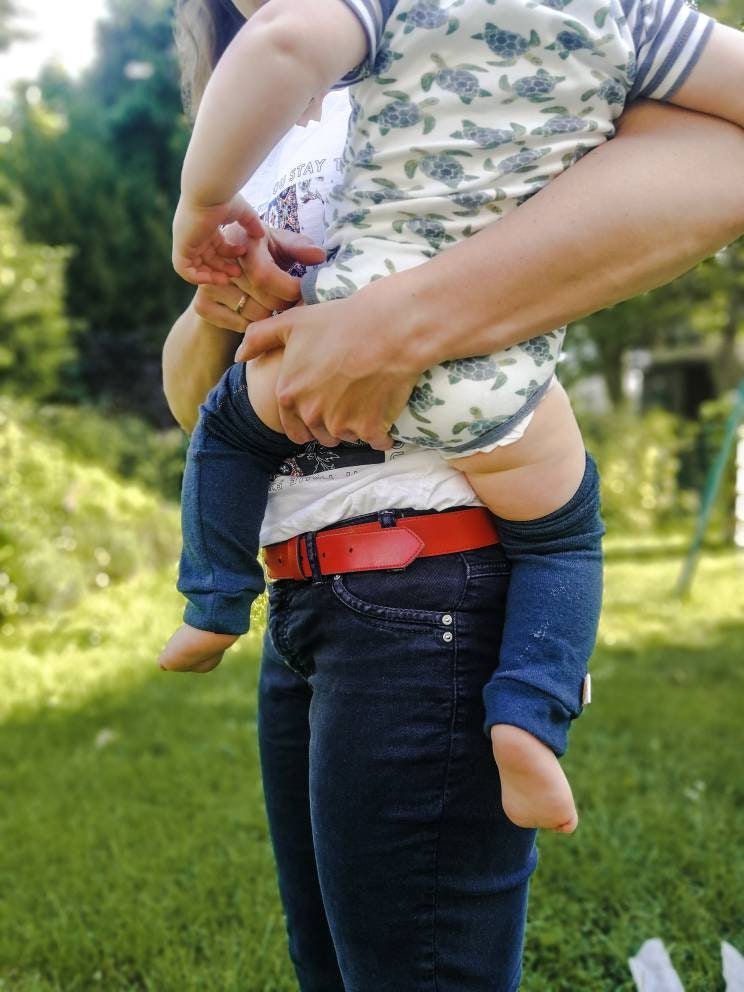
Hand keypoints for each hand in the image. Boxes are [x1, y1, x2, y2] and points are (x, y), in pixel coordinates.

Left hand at [172, 193, 263, 284]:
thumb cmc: (225, 197)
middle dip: (223, 267)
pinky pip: (185, 270)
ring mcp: (186, 241)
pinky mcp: (181, 247)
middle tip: (238, 272)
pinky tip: (216, 277)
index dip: (230, 253)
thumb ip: (251, 223)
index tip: (244, 252)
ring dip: (213, 275)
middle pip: (208, 259)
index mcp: (206, 225)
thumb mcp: (243, 212)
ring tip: (228, 278)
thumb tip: (261, 234)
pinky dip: (199, 278)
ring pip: (196, 267)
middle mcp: (194, 234)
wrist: (209, 191)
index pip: (216, 246)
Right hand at [193, 225, 327, 330]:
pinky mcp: (202, 305)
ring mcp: (209, 285)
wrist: (225, 269)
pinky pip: (241, 326)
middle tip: (291, 299)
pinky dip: (254, 324)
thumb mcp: (280, 245)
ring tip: (274, 302)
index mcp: (242, 242)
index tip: (303, 291)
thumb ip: (299, 248)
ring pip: (255, 316)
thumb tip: (319, 256)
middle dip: (285, 304)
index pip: (266, 276)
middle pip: (264, 300)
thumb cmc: (261, 254)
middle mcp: (221, 263)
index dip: (290, 289)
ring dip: (271, 315)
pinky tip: (257, 310)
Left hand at [234, 291, 423, 448]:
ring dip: (355, 426)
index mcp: (289, 395)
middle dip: (332, 422)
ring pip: (347, 437)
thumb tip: (239, 356)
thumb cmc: (339, 321)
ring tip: (366, 399)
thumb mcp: (291, 322)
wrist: (387, 328)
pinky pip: (377, 442)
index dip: (309, 418)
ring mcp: (341, 425)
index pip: (294, 428)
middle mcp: (311, 415)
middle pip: (321, 434)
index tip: (325, 404)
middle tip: (348, 397)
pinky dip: (382, 433)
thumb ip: (259, 338)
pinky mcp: (370, 429)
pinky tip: (386, 410)